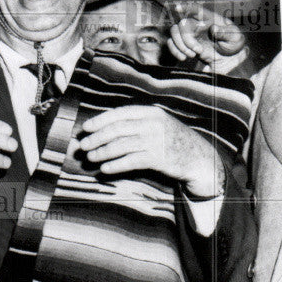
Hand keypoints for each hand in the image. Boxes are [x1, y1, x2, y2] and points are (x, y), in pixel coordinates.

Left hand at [78, 105, 224, 198]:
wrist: (198, 157)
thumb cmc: (171, 140)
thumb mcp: (157, 124)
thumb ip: (135, 123)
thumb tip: (104, 128)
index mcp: (151, 112)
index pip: (120, 113)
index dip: (100, 121)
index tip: (85, 128)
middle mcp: (153, 124)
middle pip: (118, 130)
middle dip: (97, 138)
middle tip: (83, 146)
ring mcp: (157, 141)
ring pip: (122, 146)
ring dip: (102, 152)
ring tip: (90, 158)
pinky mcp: (159, 158)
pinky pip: (131, 161)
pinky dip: (116, 165)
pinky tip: (105, 169)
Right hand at [168, 3, 246, 72]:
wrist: (230, 57)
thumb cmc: (233, 43)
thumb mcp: (235, 37)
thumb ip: (225, 32)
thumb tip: (213, 29)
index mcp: (210, 18)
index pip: (197, 9)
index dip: (186, 7)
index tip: (177, 8)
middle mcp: (197, 24)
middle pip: (182, 25)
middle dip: (186, 39)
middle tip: (199, 51)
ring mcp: (190, 35)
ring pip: (174, 33)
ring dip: (180, 46)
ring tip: (192, 55)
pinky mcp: (185, 45)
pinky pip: (172, 44)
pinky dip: (175, 51)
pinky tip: (183, 57)